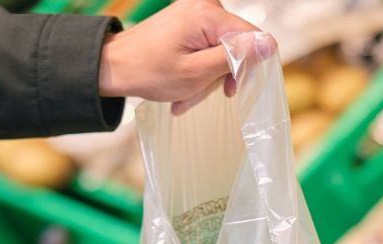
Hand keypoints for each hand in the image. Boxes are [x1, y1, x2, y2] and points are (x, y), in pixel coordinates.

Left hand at [98, 0, 275, 114]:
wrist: (113, 66)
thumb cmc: (147, 72)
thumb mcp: (196, 73)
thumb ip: (234, 58)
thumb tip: (269, 45)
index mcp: (208, 14)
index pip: (253, 39)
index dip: (248, 68)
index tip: (230, 90)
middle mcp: (206, 5)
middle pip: (237, 46)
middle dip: (220, 77)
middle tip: (195, 96)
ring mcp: (198, 11)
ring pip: (223, 51)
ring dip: (207, 79)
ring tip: (184, 95)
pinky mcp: (191, 20)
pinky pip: (209, 48)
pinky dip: (198, 70)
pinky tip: (183, 84)